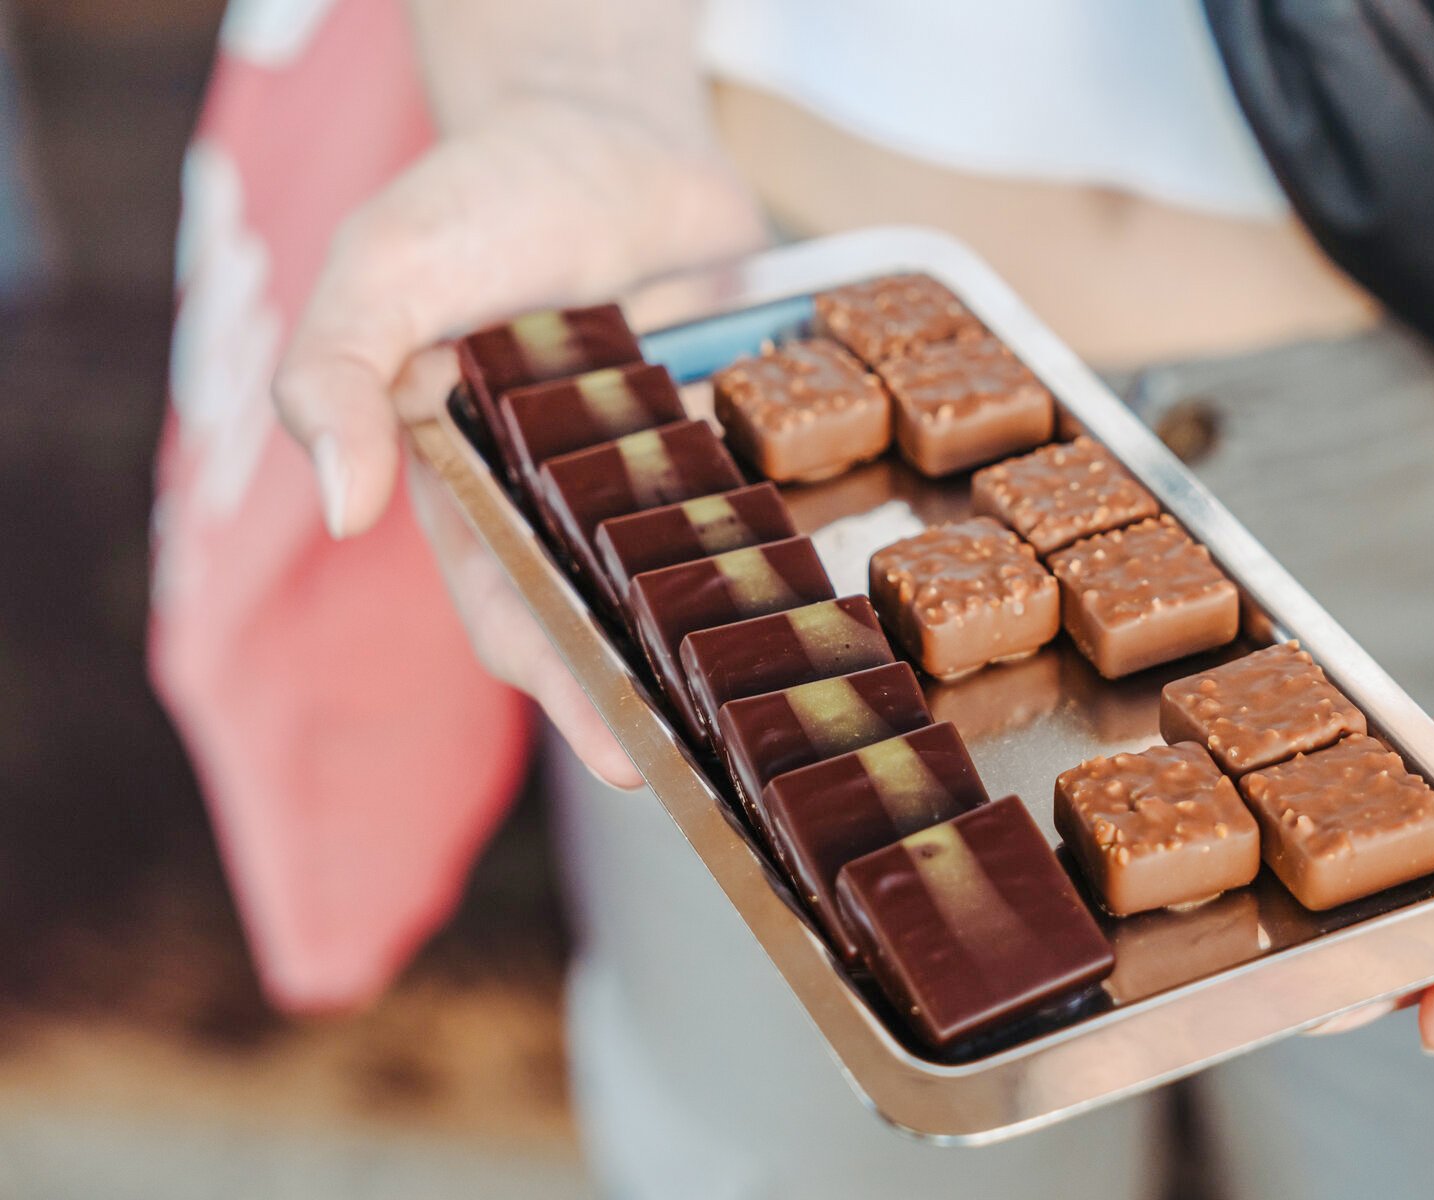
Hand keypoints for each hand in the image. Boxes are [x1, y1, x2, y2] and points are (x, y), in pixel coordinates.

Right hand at [272, 97, 763, 786]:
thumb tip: (343, 507)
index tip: (625, 757)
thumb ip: (339, 374)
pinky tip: (838, 602)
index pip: (514, 614)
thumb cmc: (482, 196)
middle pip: (619, 627)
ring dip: (731, 648)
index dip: (565, 689)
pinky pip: (759, 509)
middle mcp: (565, 504)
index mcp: (472, 491)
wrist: (606, 125)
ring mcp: (655, 476)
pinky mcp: (728, 437)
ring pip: (694, 588)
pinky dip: (787, 557)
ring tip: (796, 711)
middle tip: (736, 766)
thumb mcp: (385, 267)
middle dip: (670, 699)